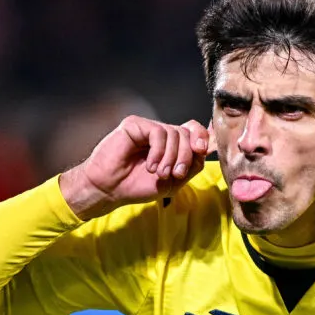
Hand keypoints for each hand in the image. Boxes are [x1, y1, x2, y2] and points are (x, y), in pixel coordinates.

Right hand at [59, 116, 208, 219]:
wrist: (110, 189)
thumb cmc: (137, 186)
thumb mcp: (173, 182)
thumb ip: (190, 166)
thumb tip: (204, 150)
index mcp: (171, 146)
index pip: (193, 131)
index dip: (201, 137)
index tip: (201, 151)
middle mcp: (161, 134)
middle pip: (187, 134)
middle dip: (186, 156)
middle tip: (175, 174)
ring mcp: (148, 128)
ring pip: (174, 133)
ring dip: (171, 157)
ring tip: (159, 173)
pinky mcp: (135, 125)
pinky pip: (158, 132)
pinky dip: (159, 151)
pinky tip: (150, 165)